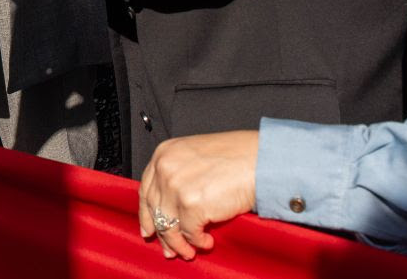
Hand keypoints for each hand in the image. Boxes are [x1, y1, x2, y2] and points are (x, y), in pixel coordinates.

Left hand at [138, 130, 259, 259]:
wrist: (261, 159)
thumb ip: (179, 174)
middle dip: (161, 234)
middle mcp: (165, 169)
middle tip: (168, 249)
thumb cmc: (237, 156)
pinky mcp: (192, 205)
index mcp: (164, 154)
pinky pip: (189, 233)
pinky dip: (198, 242)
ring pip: (168, 225)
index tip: (148, 228)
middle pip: (154, 209)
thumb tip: (173, 206)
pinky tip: (207, 243)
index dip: (146, 213)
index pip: (146, 190)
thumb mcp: (195, 156)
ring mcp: (176, 187)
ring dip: (178, 244)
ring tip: (188, 252)